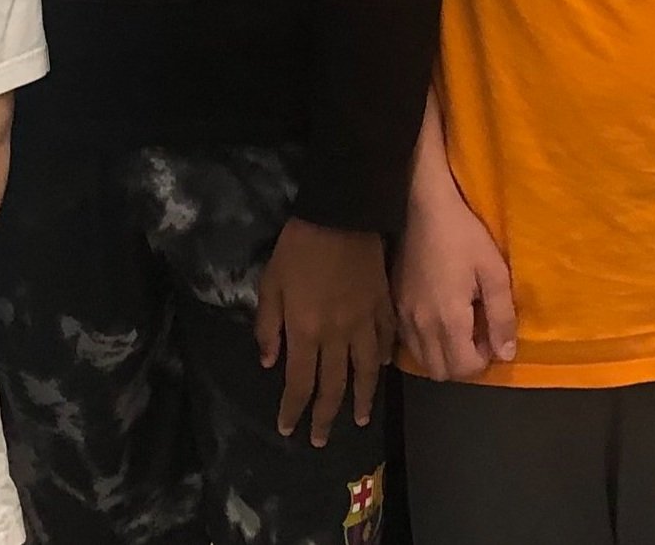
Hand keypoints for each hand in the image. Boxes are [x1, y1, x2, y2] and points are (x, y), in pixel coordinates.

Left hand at [255, 218, 395, 446]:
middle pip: (333, 386)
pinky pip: (386, 342)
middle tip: (321, 441)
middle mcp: (337, 336)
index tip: (288, 430)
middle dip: (325, 417)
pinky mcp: (384, 307)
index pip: (299, 383)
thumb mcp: (270, 283)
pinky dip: (384, 360)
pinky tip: (382, 371)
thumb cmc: (299, 247)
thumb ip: (268, 326)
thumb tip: (269, 363)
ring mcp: (365, 323)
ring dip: (361, 399)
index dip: (294, 410)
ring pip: (365, 372)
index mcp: (306, 331)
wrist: (342, 214)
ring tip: (359, 420)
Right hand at [394, 183, 514, 381]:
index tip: (490, 334)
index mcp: (449, 319)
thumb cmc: (463, 235)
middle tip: (475, 333)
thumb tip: (506, 355)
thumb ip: (502, 317)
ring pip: (422, 360)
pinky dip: (424, 342)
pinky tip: (436, 317)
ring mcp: (403, 316)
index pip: (465, 369)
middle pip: (442, 372)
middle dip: (463, 362)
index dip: (484, 360)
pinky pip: (408, 342)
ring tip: (457, 325)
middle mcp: (422, 326)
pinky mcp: (393, 305)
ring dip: (443, 354)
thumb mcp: (494, 271)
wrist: (421, 206)